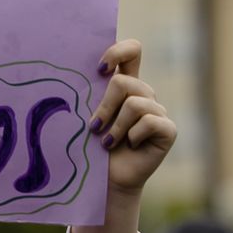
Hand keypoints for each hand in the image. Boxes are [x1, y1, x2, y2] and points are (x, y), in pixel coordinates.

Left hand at [69, 39, 176, 232]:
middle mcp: (144, 95)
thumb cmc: (90, 149)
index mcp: (126, 85)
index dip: (119, 51)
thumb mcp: (85, 117)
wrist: (105, 182)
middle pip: (125, 81)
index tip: (99, 70)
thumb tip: (65, 69)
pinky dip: (133, 135)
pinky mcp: (168, 130)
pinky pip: (150, 121)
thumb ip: (86, 94)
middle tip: (94, 127)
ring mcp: (158, 112)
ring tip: (107, 142)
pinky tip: (129, 146)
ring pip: (135, 103)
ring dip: (116, 126)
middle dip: (105, 105)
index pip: (132, 50)